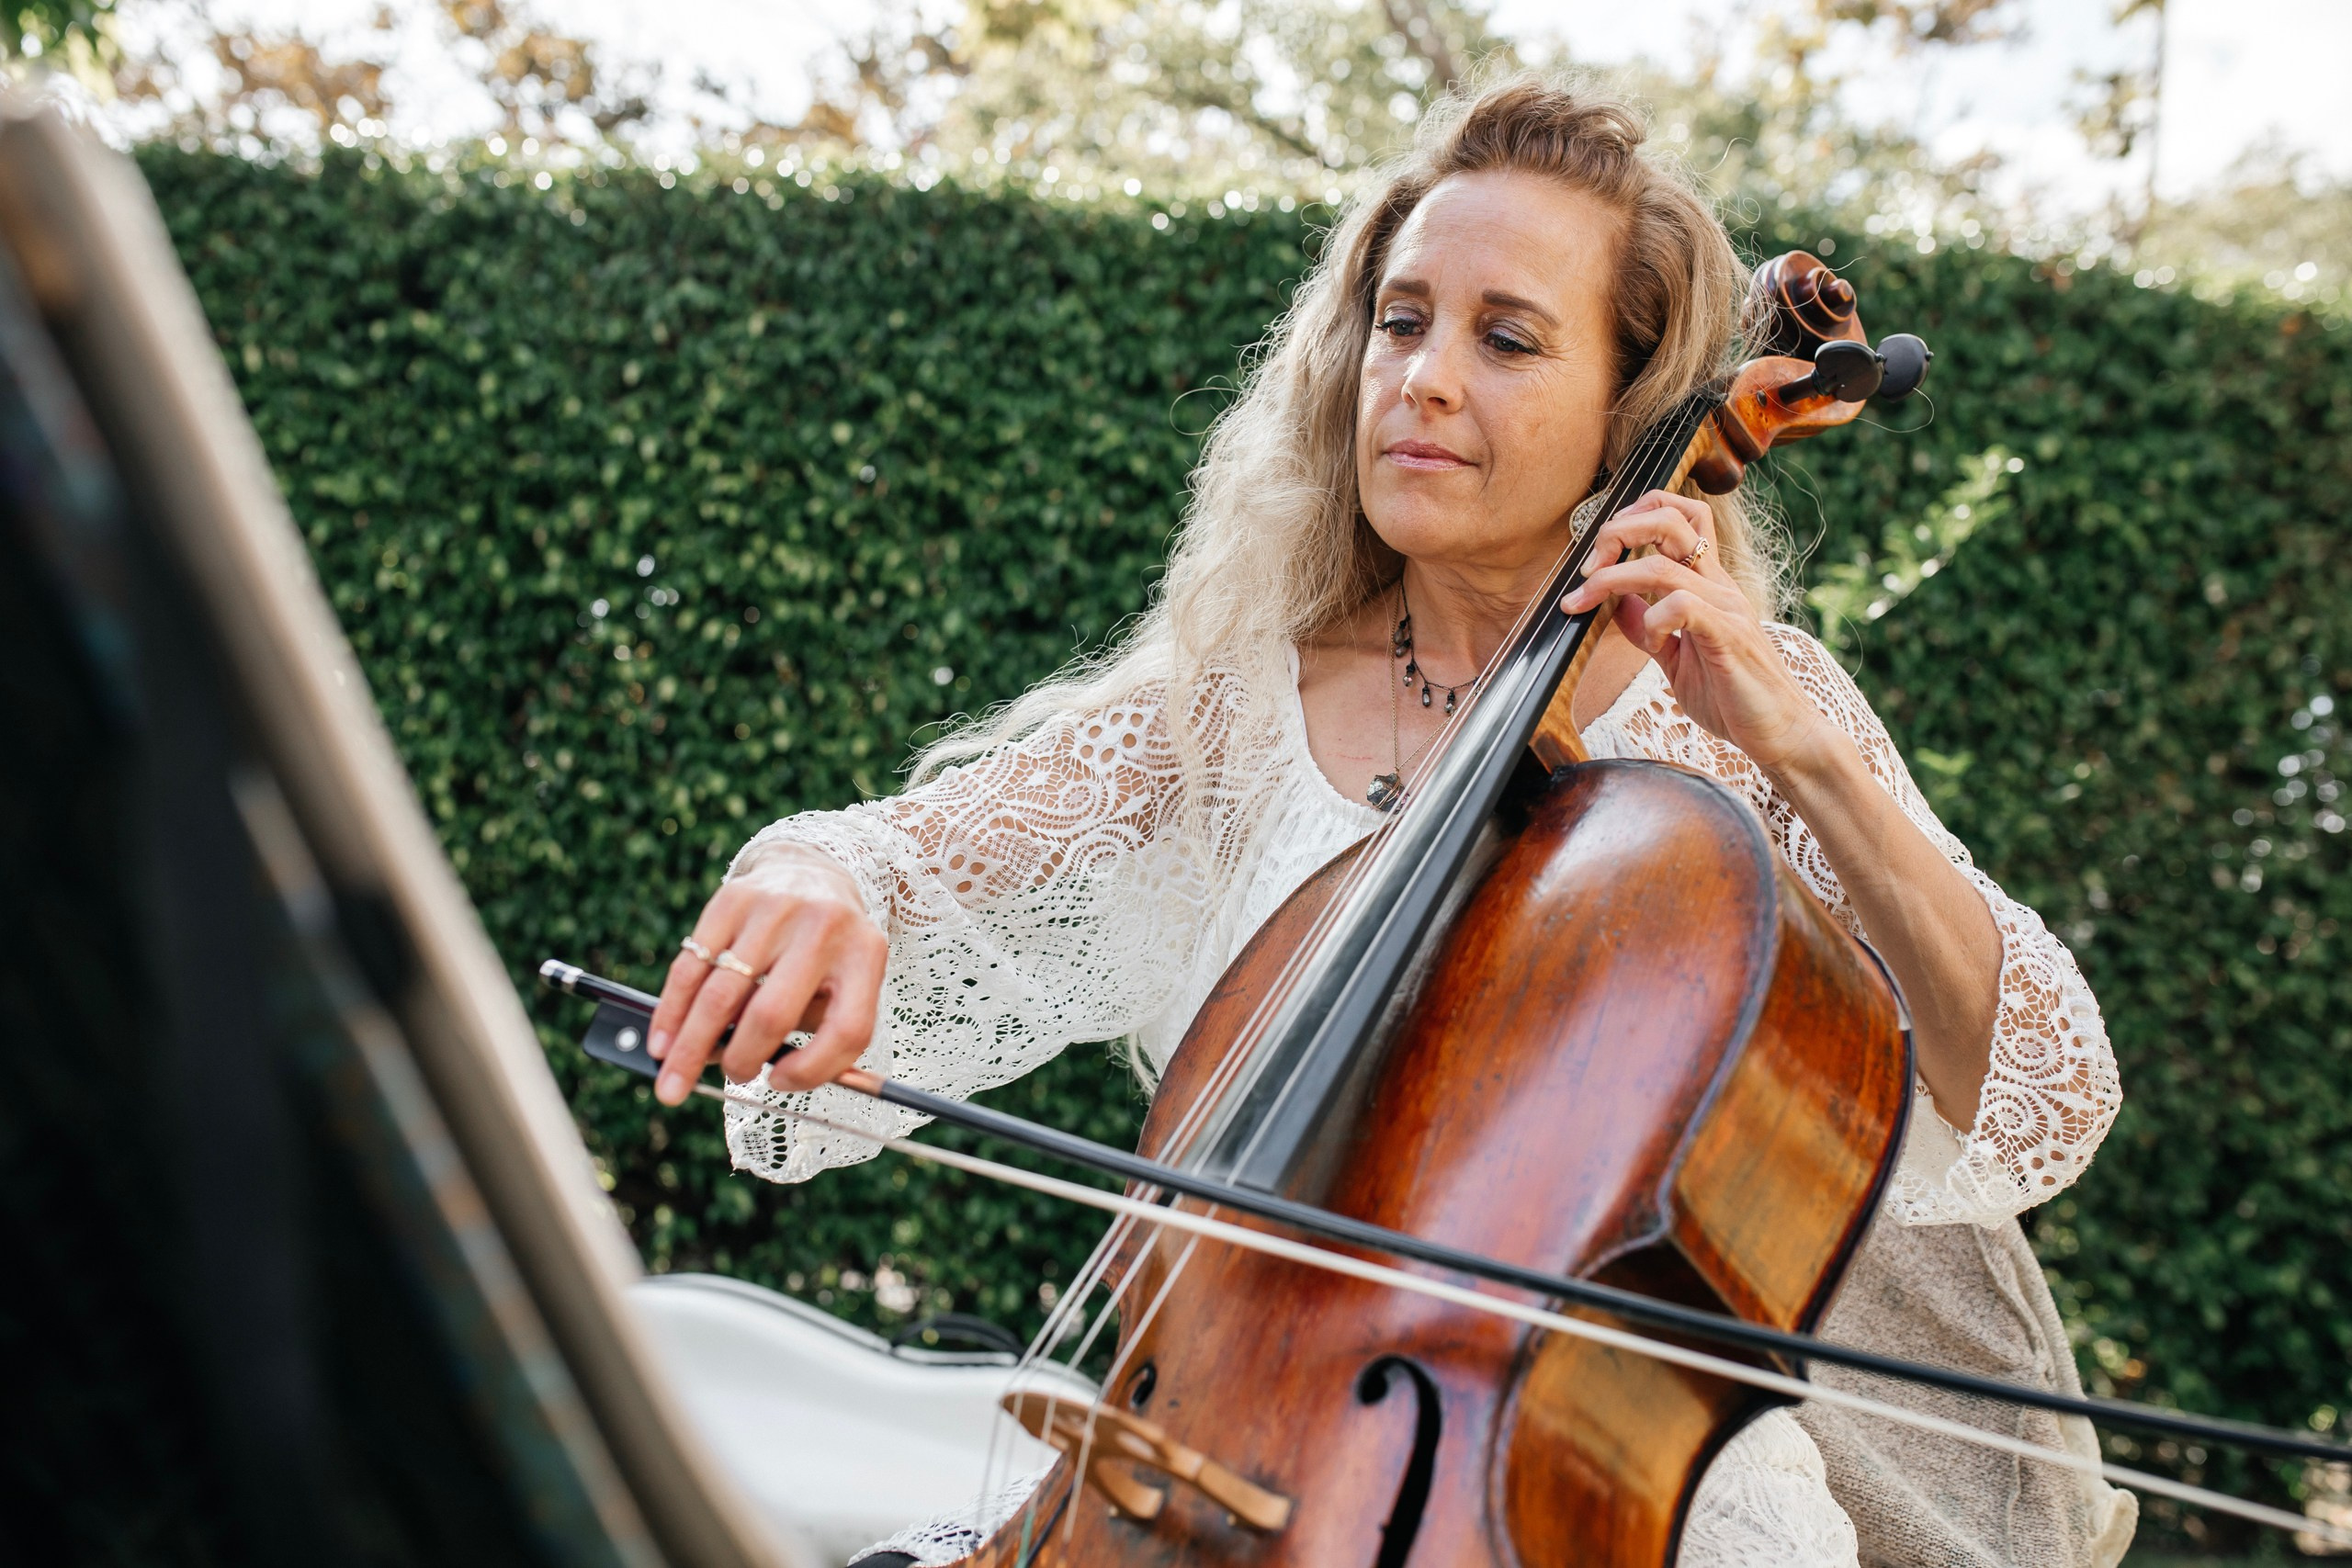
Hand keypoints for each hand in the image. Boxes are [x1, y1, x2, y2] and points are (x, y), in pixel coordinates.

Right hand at [644, 846, 887, 1104]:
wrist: (811, 874)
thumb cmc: (827, 952)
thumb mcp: (844, 985)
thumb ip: (813, 1032)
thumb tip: (751, 1071)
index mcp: (865, 955)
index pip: (847, 1029)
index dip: (813, 1070)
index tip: (781, 1082)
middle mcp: (824, 928)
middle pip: (773, 1014)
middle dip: (741, 1060)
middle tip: (728, 1079)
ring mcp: (776, 910)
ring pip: (722, 995)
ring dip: (691, 1047)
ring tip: (672, 1082)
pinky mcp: (732, 899)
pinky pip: (692, 966)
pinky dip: (672, 1012)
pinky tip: (662, 1040)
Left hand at [1560, 489, 1826, 775]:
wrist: (1780, 733)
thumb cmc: (1733, 698)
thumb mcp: (1676, 658)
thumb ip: (1648, 628)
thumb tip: (1614, 602)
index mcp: (1708, 585)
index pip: (1681, 517)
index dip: (1635, 515)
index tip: (1599, 552)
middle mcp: (1719, 586)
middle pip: (1670, 520)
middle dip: (1617, 531)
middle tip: (1586, 568)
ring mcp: (1726, 608)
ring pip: (1661, 564)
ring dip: (1611, 578)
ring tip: (1584, 601)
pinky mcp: (1728, 635)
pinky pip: (1681, 605)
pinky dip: (1650, 619)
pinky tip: (1649, 642)